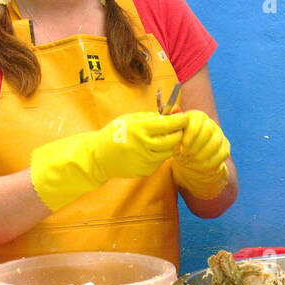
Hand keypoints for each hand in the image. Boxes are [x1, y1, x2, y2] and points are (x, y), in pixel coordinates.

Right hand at [30, 111, 184, 211]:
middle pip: (172, 140)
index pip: (167, 124)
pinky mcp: (145, 171)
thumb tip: (172, 113)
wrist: (99, 157)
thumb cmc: (115, 133)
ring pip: (168, 152)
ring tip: (163, 138)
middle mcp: (143, 145)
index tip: (185, 117)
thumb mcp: (130, 119)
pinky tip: (151, 150)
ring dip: (170, 145)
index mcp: (139, 129)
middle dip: (179, 133)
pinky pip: (160, 162)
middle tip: (179, 129)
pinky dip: (160, 155)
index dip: (180, 120)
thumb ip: (151, 116)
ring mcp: (144, 160)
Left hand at [172, 109, 230, 199]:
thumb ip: (172, 124)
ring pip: (216, 142)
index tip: (182, 145)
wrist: (190, 159)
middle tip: (186, 153)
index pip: (198, 119)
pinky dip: (209, 162)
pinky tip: (199, 164)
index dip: (190, 133)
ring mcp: (219, 135)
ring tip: (191, 160)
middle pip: (208, 130)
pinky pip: (221, 154)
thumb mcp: (172, 135)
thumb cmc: (178, 145)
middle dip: (196, 144)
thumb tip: (175, 108)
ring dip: (202, 153)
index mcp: (197, 117)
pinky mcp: (225, 148)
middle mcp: (210, 123)